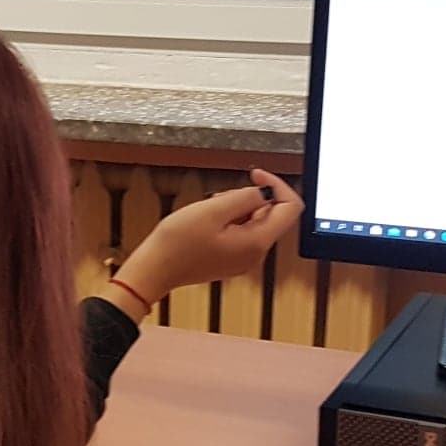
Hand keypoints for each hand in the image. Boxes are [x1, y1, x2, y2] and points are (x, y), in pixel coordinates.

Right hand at [104, 170, 302, 320]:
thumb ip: (245, 197)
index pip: (290, 209)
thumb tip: (266, 192)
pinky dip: (230, 220)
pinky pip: (242, 233)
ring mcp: (243, 259)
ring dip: (238, 208)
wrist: (155, 270)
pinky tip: (208, 220)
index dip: (277, 186)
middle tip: (222, 195)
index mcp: (256, 243)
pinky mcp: (231, 260)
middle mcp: (255, 254)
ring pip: (255, 223)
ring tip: (211, 208)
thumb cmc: (177, 244)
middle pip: (272, 216)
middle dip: (252, 198)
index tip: (256, 175)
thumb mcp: (213, 210)